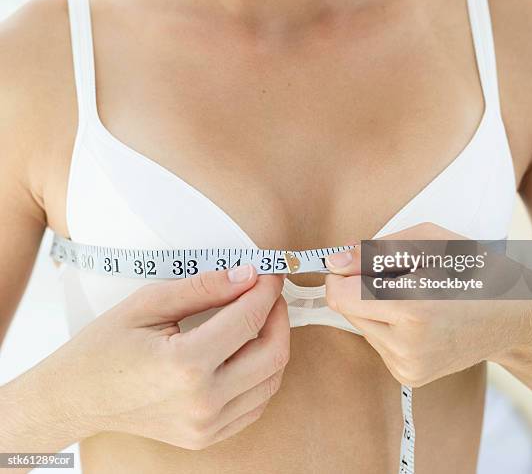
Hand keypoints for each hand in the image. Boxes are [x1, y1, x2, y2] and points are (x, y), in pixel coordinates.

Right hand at [50, 265, 288, 448]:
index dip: (266, 289)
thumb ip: (204, 287)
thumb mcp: (149, 303)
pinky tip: (248, 350)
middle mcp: (203, 402)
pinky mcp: (207, 437)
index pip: (249, 318)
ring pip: (271, 381)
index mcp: (185, 365)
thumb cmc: (104, 346)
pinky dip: (262, 373)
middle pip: (274, 354)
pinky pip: (256, 404)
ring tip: (258, 317)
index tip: (269, 271)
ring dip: (275, 343)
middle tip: (267, 292)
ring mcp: (207, 426)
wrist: (75, 398)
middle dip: (279, 315)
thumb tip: (247, 274)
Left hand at [324, 222, 531, 386]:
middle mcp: (407, 347)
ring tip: (414, 297)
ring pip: (360, 325)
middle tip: (398, 277)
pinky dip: (388, 324)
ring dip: (375, 307)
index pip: (340, 296)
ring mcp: (408, 367)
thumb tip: (334, 263)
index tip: (355, 263)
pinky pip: (377, 341)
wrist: (514, 318)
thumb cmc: (474, 270)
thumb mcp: (428, 241)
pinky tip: (417, 318)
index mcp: (414, 310)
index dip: (343, 274)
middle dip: (361, 288)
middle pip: (346, 310)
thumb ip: (374, 251)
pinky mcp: (409, 377)